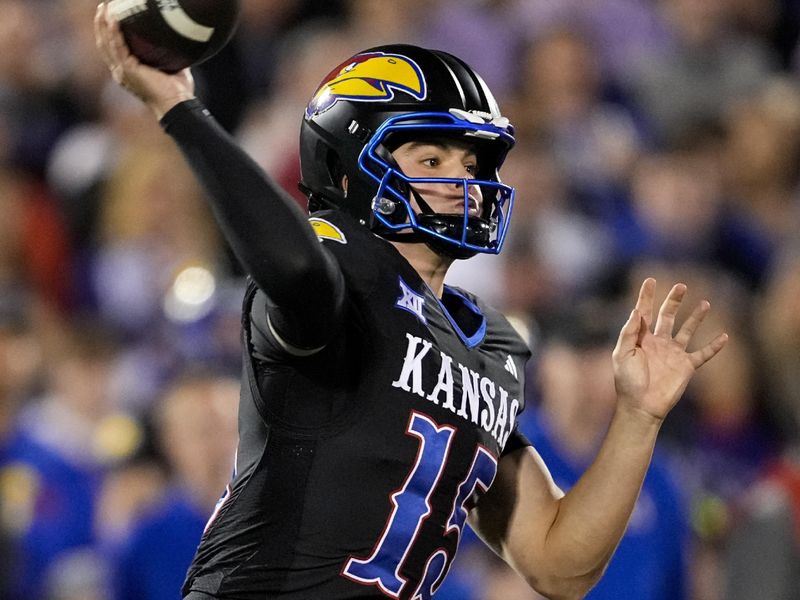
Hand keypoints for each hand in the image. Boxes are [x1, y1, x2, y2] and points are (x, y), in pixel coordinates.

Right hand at [93, 2, 194, 118]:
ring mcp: (122, 71)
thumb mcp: (171, 67)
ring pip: (107, 43)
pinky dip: (114, 32)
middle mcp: (121, 72)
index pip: (114, 49)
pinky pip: (117, 46)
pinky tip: (113, 19)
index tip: (110, 16)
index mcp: (129, 72)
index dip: (109, 33)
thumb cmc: (177, 91)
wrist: (177, 104)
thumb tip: (179, 39)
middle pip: (105, 44)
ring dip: (103, 24)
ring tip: (104, 8)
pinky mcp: (127, 70)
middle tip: (102, 7)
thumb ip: (169, 54)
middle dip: (101, 25)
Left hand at [612, 278, 727, 421]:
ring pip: (687, 331)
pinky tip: (723, 337)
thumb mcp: (622, 354)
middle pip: (667, 316)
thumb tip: (636, 311)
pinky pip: (703, 354)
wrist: (641, 406)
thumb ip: (629, 332)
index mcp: (641, 338)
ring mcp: (673, 354)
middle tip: (681, 286)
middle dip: (674, 301)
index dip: (647, 296)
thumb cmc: (627, 381)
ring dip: (696, 318)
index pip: (644, 312)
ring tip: (705, 303)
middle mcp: (658, 343)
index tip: (650, 280)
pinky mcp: (686, 367)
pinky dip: (713, 346)